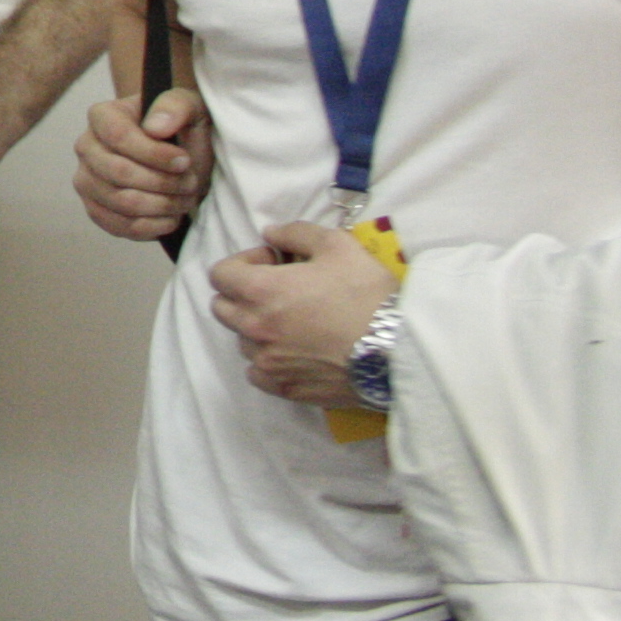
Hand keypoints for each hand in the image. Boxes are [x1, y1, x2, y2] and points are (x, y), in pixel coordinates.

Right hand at [75, 89, 209, 243]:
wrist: (180, 159)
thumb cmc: (183, 130)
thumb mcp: (191, 108)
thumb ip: (175, 106)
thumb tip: (155, 127)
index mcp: (102, 116)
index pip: (118, 137)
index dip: (155, 154)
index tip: (185, 161)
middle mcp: (86, 148)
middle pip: (119, 173)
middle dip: (164, 182)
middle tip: (191, 181)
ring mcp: (87, 181)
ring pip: (123, 203)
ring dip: (164, 205)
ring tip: (185, 197)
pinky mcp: (96, 211)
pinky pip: (121, 227)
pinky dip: (154, 226)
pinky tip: (172, 215)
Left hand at [211, 220, 394, 407]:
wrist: (401, 351)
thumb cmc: (368, 294)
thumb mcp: (338, 245)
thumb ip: (296, 232)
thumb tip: (269, 233)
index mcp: (260, 291)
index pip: (219, 275)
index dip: (243, 263)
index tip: (273, 264)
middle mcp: (255, 329)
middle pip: (223, 308)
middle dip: (243, 294)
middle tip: (280, 291)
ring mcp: (269, 362)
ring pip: (242, 341)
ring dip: (257, 329)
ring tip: (294, 323)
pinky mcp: (286, 389)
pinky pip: (258, 374)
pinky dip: (268, 361)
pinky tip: (295, 352)